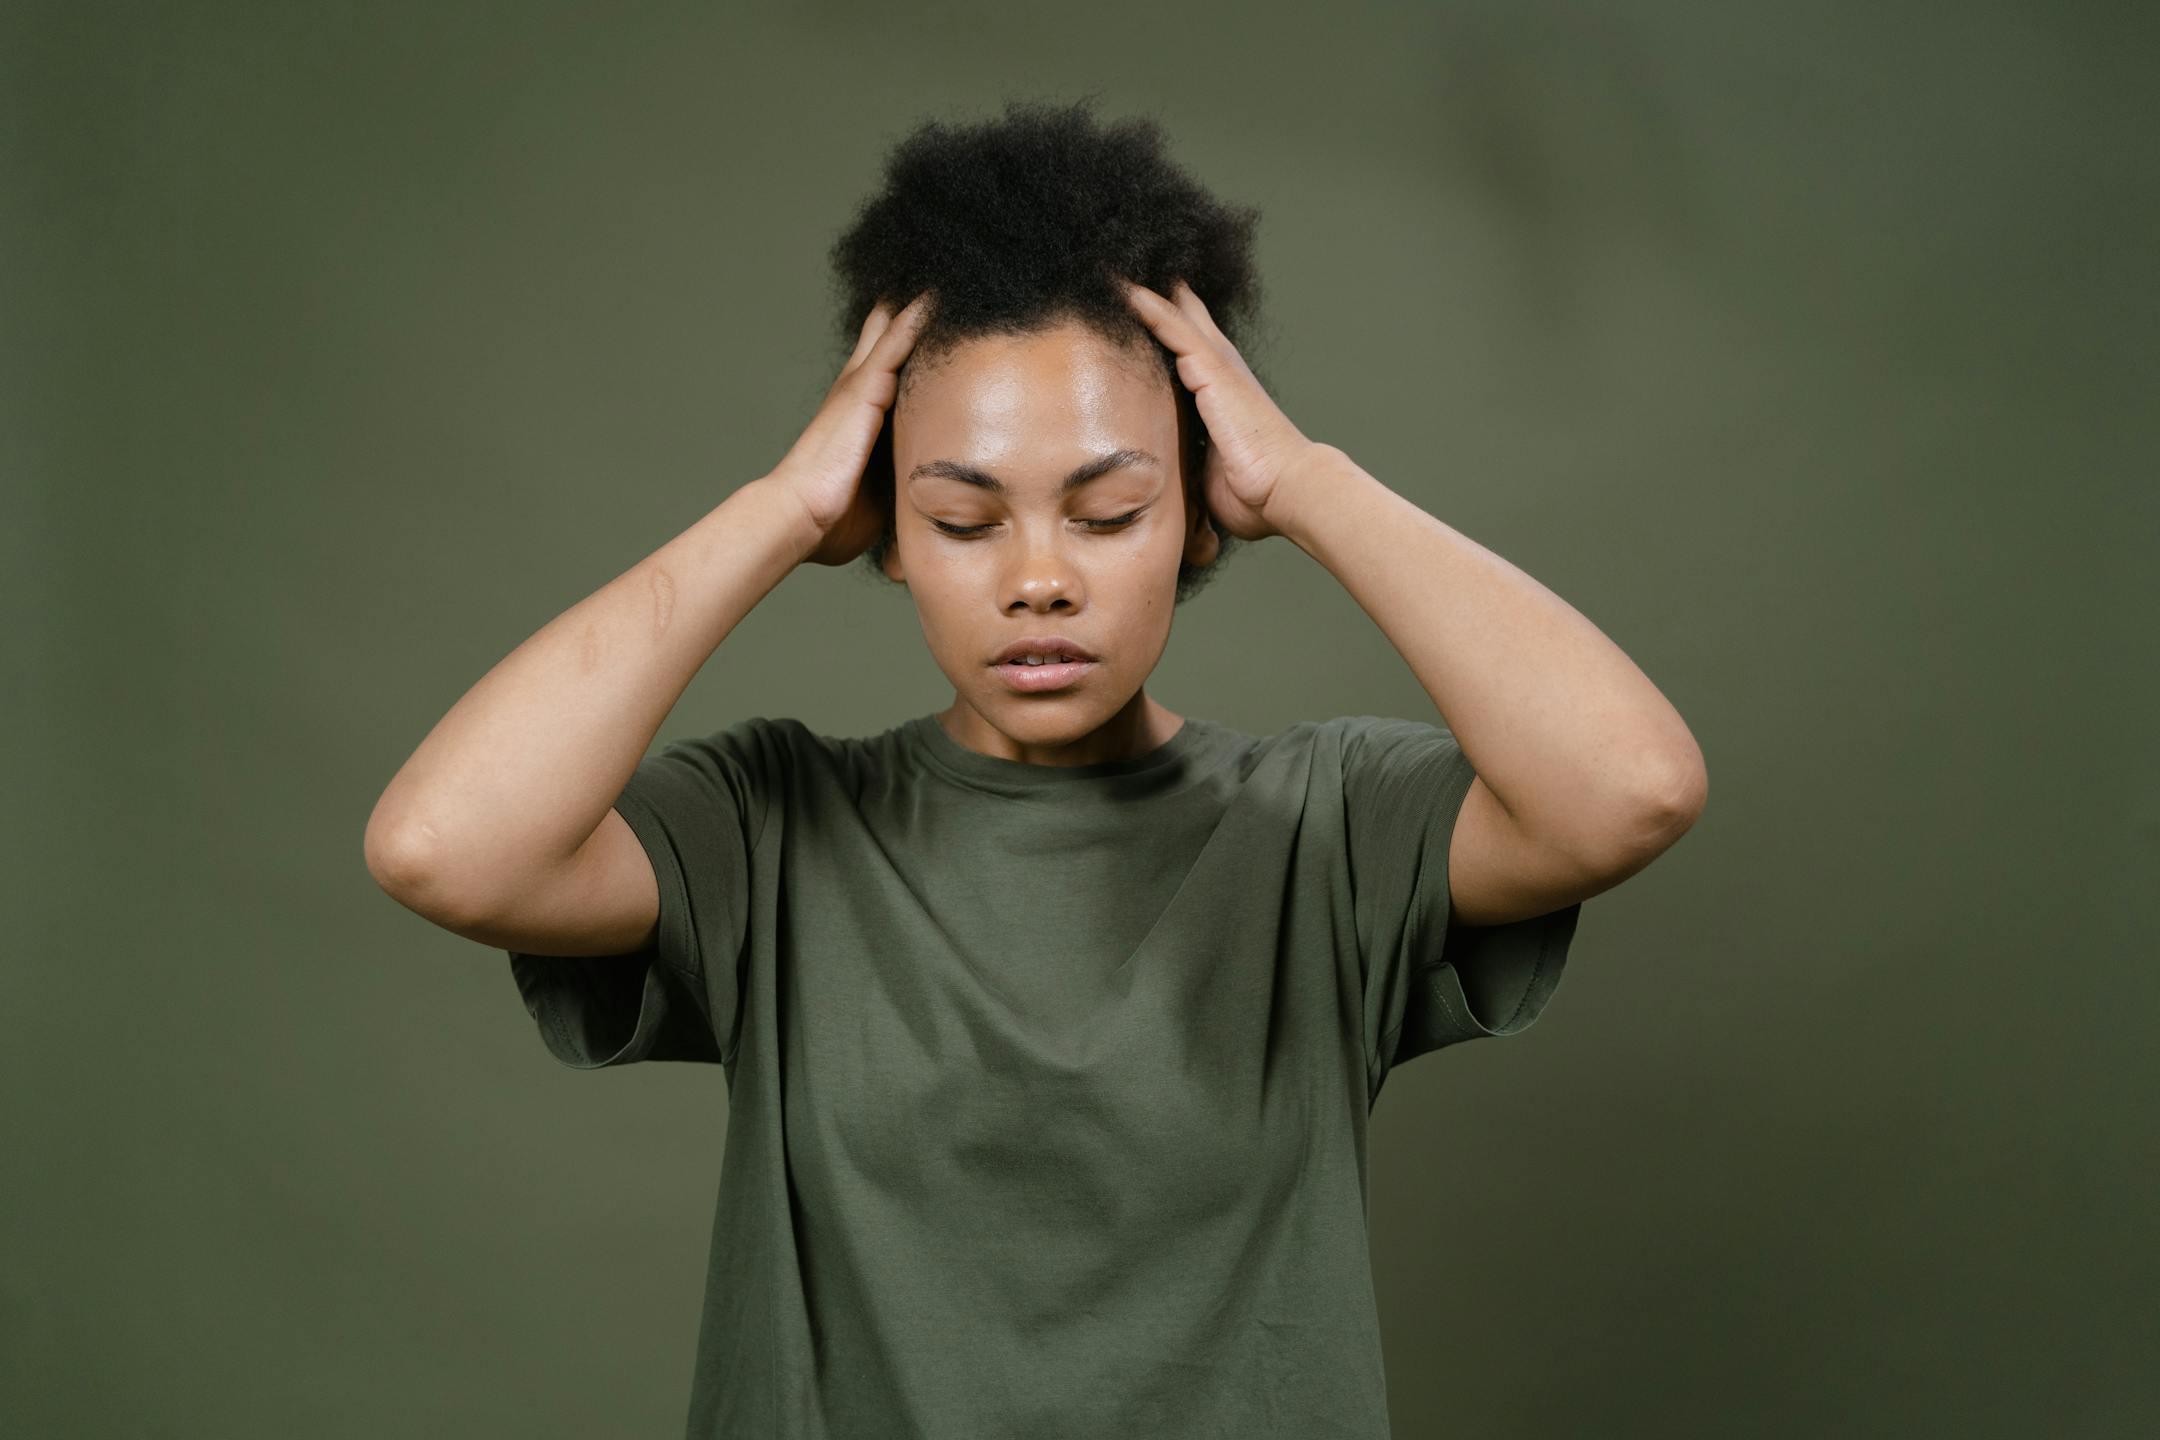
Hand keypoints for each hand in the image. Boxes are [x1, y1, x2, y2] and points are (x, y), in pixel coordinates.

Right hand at [764, 292, 933, 565]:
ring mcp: (859, 386)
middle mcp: (856, 390)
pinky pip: (898, 344)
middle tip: (940, 277)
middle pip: (887, 332)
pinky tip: (938, 294)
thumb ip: (897, 486)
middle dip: (910, 307)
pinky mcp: (866, 390)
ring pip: (896, 329)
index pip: (886, 365)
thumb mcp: (877, 496)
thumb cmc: (830, 518)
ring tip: (948, 271)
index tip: (930, 312)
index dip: (904, 338)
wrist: (799, 517)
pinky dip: (917, 318)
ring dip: (919, 303)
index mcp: (858, 414)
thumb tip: (926, 509)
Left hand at [1117, 277, 1324, 541]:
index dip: (1163, 324)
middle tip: (1121, 272)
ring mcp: (1217, 365)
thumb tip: (1165, 483)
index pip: (1185, 348)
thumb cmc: (1255, 492)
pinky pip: (1172, 327)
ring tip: (1110, 268)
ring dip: (1142, 293)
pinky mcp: (1211, 369)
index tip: (1134, 306)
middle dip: (1154, 296)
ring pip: (1172, 314)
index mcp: (1219, 392)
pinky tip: (1123, 288)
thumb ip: (1187, 462)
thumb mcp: (1209, 470)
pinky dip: (1147, 305)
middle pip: (1182, 317)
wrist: (1286, 489)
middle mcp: (1220, 369)